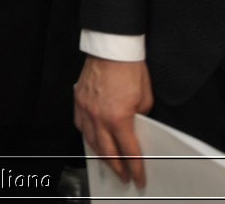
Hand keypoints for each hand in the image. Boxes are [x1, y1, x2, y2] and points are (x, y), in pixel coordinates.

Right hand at [74, 56, 152, 186]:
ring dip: (101, 155)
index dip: (135, 168)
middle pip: (107, 151)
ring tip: (109, 164)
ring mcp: (86, 108)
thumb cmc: (130, 69)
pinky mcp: (78, 99)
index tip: (138, 178)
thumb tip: (137, 126)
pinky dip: (87, 135)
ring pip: (91, 140)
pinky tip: (92, 140)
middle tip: (124, 177)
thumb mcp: (145, 98)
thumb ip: (140, 117)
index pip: (128, 151)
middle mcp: (99, 116)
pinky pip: (80, 124)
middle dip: (117, 168)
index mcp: (119, 118)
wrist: (112, 48)